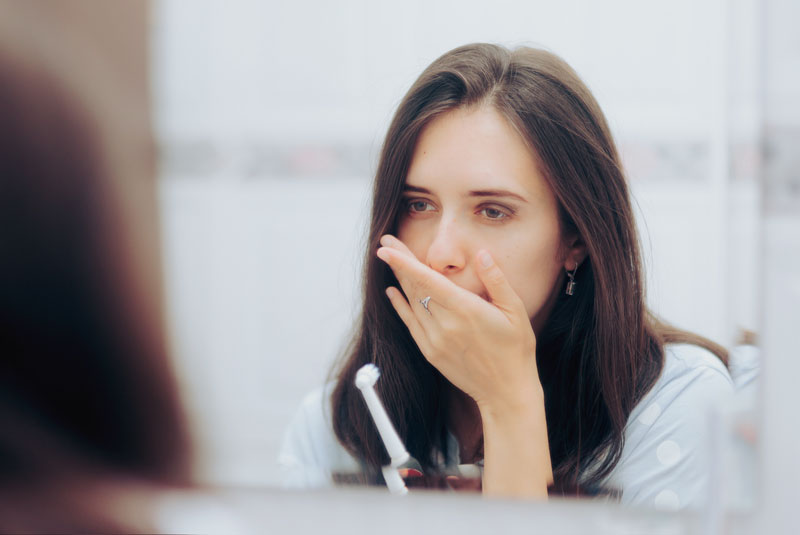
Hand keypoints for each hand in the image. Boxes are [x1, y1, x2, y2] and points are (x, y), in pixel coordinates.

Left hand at [376, 234, 541, 411]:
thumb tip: (483, 254)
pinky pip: (410, 324)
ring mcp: (435, 340)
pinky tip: (393, 291)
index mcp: (466, 310)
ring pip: (411, 303)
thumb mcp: (516, 311)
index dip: (404, 262)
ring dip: (399, 280)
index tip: (386, 248)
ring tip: (390, 260)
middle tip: (386, 242)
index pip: (427, 280)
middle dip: (398, 262)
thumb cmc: (516, 350)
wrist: (506, 392)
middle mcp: (445, 324)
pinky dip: (400, 305)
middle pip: (414, 287)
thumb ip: (497, 281)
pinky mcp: (431, 352)